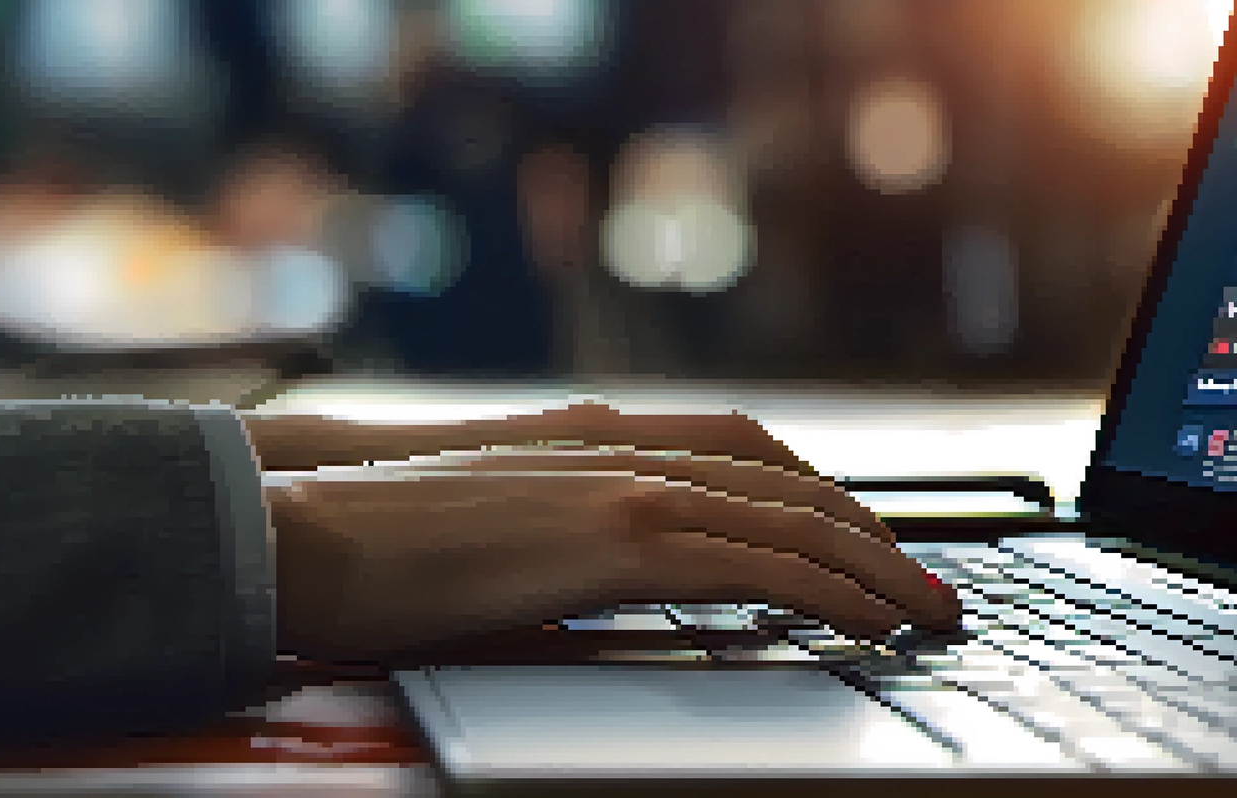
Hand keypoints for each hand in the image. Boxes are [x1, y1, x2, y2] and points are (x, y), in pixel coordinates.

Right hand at [268, 451, 960, 664]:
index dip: (820, 499)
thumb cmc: (381, 548)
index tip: (861, 545)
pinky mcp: (616, 543)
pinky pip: (758, 566)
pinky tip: (866, 624)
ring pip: (793, 521)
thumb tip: (600, 588)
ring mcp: (625, 492)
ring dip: (876, 569)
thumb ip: (563, 549)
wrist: (309, 535)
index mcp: (599, 452)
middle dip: (872, 538)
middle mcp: (625, 457)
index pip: (747, 457)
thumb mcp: (494, 538)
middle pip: (791, 486)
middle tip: (924, 585)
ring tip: (927, 613)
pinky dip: (829, 593)